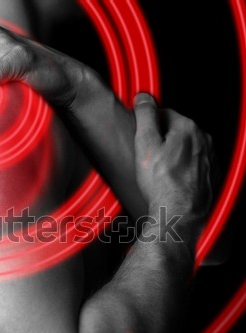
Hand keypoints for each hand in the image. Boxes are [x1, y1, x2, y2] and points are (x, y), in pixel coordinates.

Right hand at [134, 93, 212, 233]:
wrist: (180, 215)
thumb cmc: (162, 185)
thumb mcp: (145, 145)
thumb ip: (145, 116)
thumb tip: (143, 98)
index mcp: (187, 128)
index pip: (164, 113)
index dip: (149, 125)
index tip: (142, 137)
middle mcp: (203, 140)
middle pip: (176, 131)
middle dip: (162, 141)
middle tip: (148, 158)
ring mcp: (209, 158)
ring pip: (186, 148)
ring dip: (173, 155)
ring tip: (159, 173)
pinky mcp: (210, 175)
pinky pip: (194, 164)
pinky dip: (183, 169)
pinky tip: (171, 181)